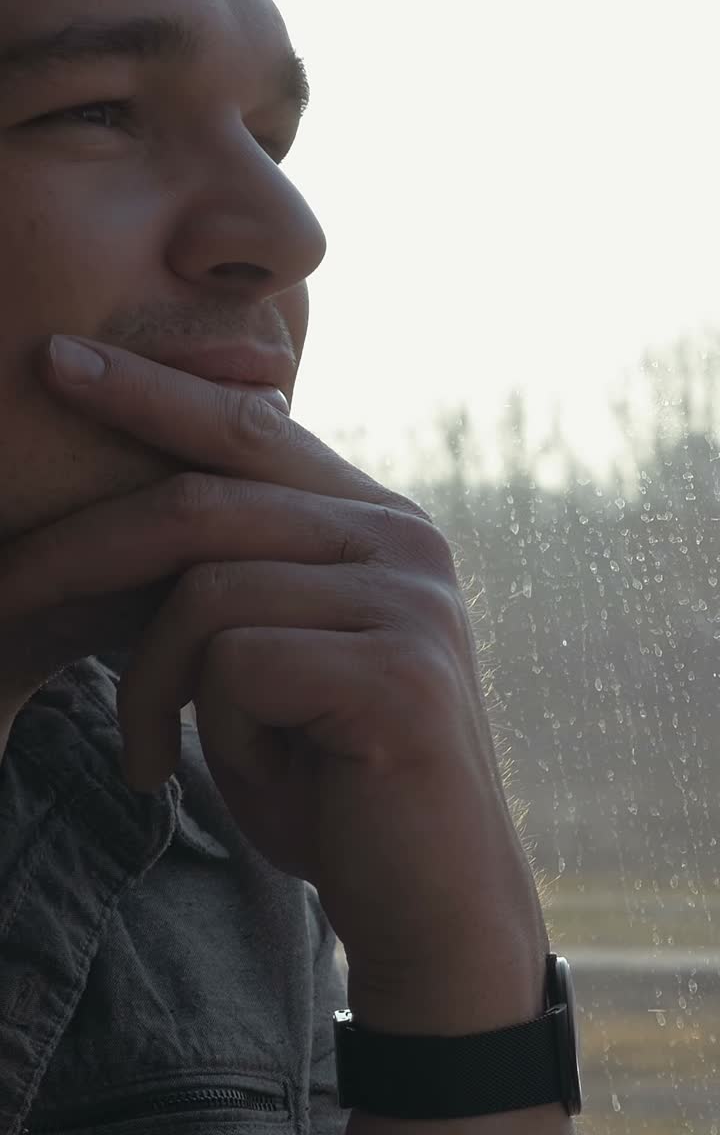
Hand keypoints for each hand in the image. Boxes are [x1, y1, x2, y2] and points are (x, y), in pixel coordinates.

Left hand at [15, 334, 547, 1009]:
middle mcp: (403, 539)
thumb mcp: (269, 658)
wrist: (431, 897)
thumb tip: (148, 506)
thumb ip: (234, 575)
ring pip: (206, 592)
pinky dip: (215, 730)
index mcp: (374, 521)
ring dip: (151, 686)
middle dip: (79, 551)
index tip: (57, 362)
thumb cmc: (331, 774)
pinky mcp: (399, 672)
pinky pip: (238, 665)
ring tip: (157, 752)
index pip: (248, 430)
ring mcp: (409, 601)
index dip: (150, 392)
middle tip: (2, 598)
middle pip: (202, 504)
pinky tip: (254, 772)